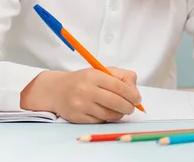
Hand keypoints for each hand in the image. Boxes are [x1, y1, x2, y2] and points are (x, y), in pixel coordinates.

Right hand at [20, 67, 141, 123]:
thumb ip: (121, 77)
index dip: (132, 94)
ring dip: (119, 114)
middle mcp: (86, 90)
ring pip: (109, 114)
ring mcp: (80, 105)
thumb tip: (134, 91)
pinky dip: (106, 119)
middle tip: (131, 108)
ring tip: (120, 110)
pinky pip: (99, 121)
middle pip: (115, 102)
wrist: (56, 90)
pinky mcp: (77, 117)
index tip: (137, 99)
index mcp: (93, 76)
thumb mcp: (101, 71)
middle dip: (128, 107)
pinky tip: (106, 113)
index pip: (119, 86)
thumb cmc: (84, 80)